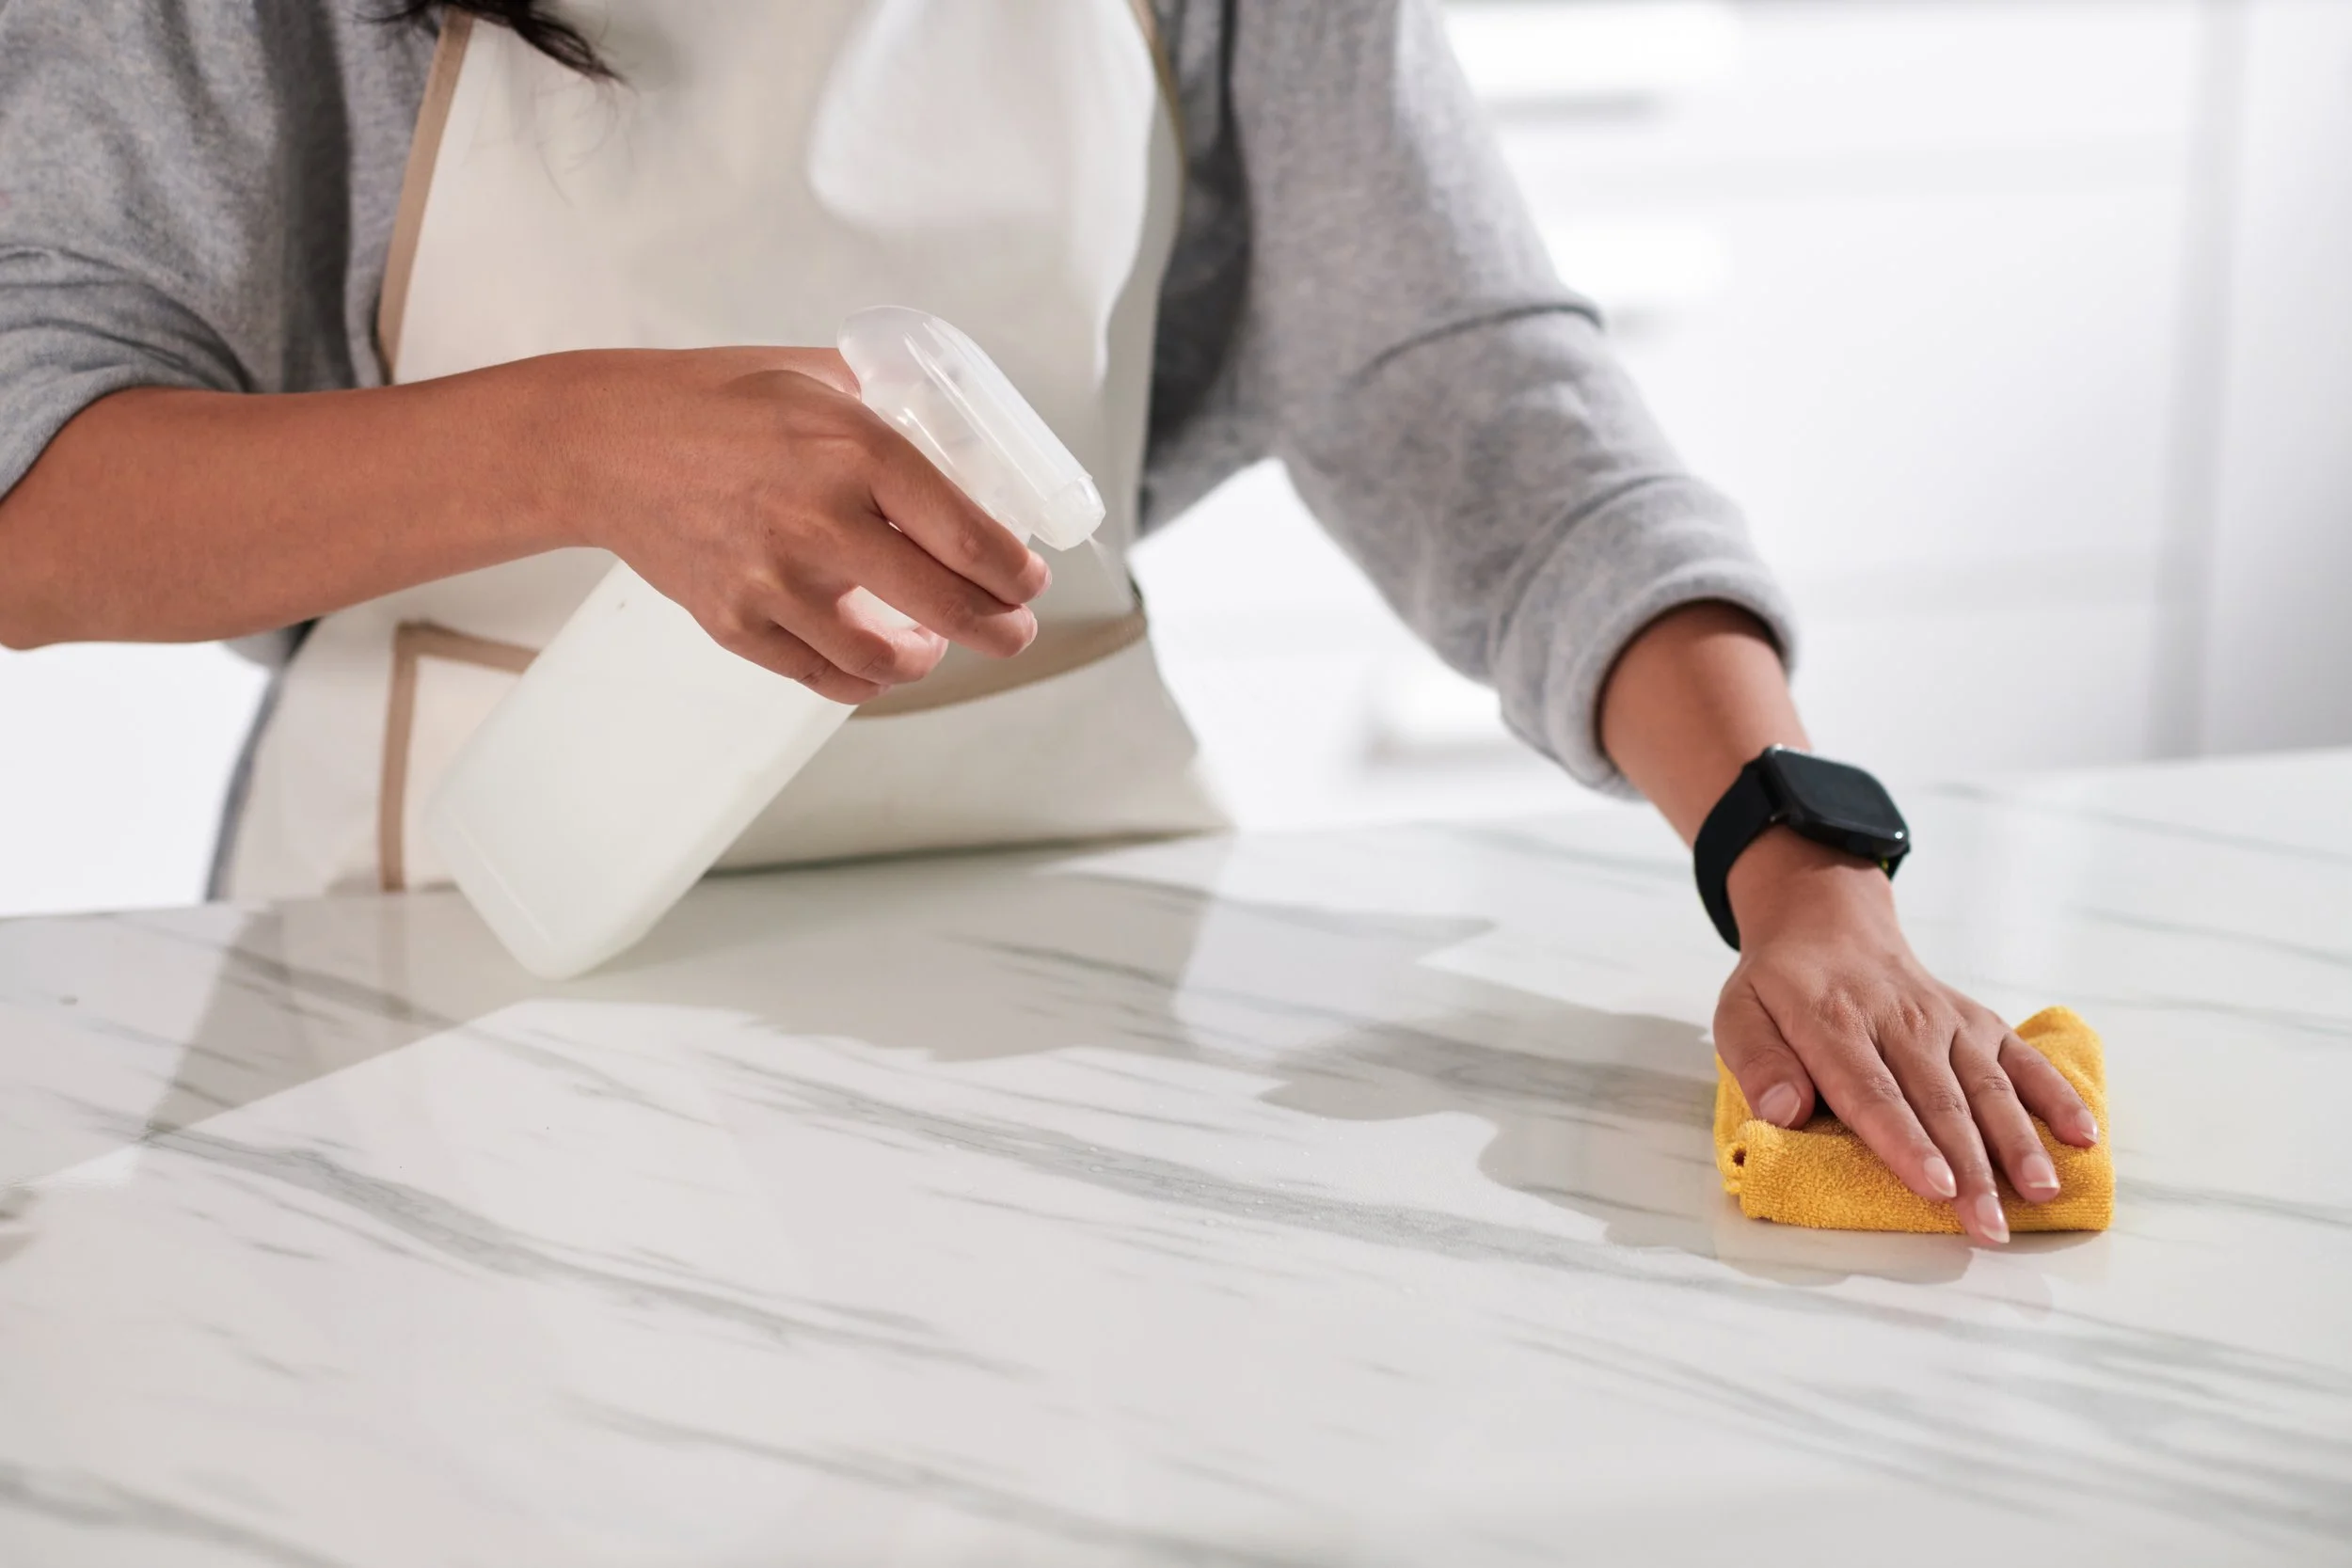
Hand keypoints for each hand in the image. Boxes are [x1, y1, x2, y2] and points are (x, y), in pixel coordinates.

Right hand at [518, 346, 1050, 702]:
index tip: (1030, 579)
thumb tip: (963, 433)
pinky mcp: (737, 623)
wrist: (605, 444)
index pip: (971, 539)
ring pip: (889, 658)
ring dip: (929, 659)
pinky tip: (879, 656)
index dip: (1018, 574)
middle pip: (949, 609)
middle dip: (1003, 630)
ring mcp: (775, 583)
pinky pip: (826, 676)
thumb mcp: (817, 375)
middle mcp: (821, 522)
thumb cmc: (715, 402)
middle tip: (1015, 629)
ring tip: (937, 642)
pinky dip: (866, 677)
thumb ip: (889, 404)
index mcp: (856, 451)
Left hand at [1712, 828, 2101, 1244]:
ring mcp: (1944, 1020)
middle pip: (1938, 1102)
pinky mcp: (1977, 1020)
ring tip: (2042, 1194)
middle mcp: (1898, 1020)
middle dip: (1970, 1169)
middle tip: (1990, 1227)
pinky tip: (2082, 1135)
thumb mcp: (1740, 1013)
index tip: (1934, 1187)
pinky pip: (2021, 1058)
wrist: (1827, 924)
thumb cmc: (1781, 986)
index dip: (1904, 1142)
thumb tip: (1782, 1111)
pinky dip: (2055, 1094)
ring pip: (1987, 1086)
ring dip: (2018, 1143)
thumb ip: (1758, 1062)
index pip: (1871, 1090)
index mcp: (1832, 1023)